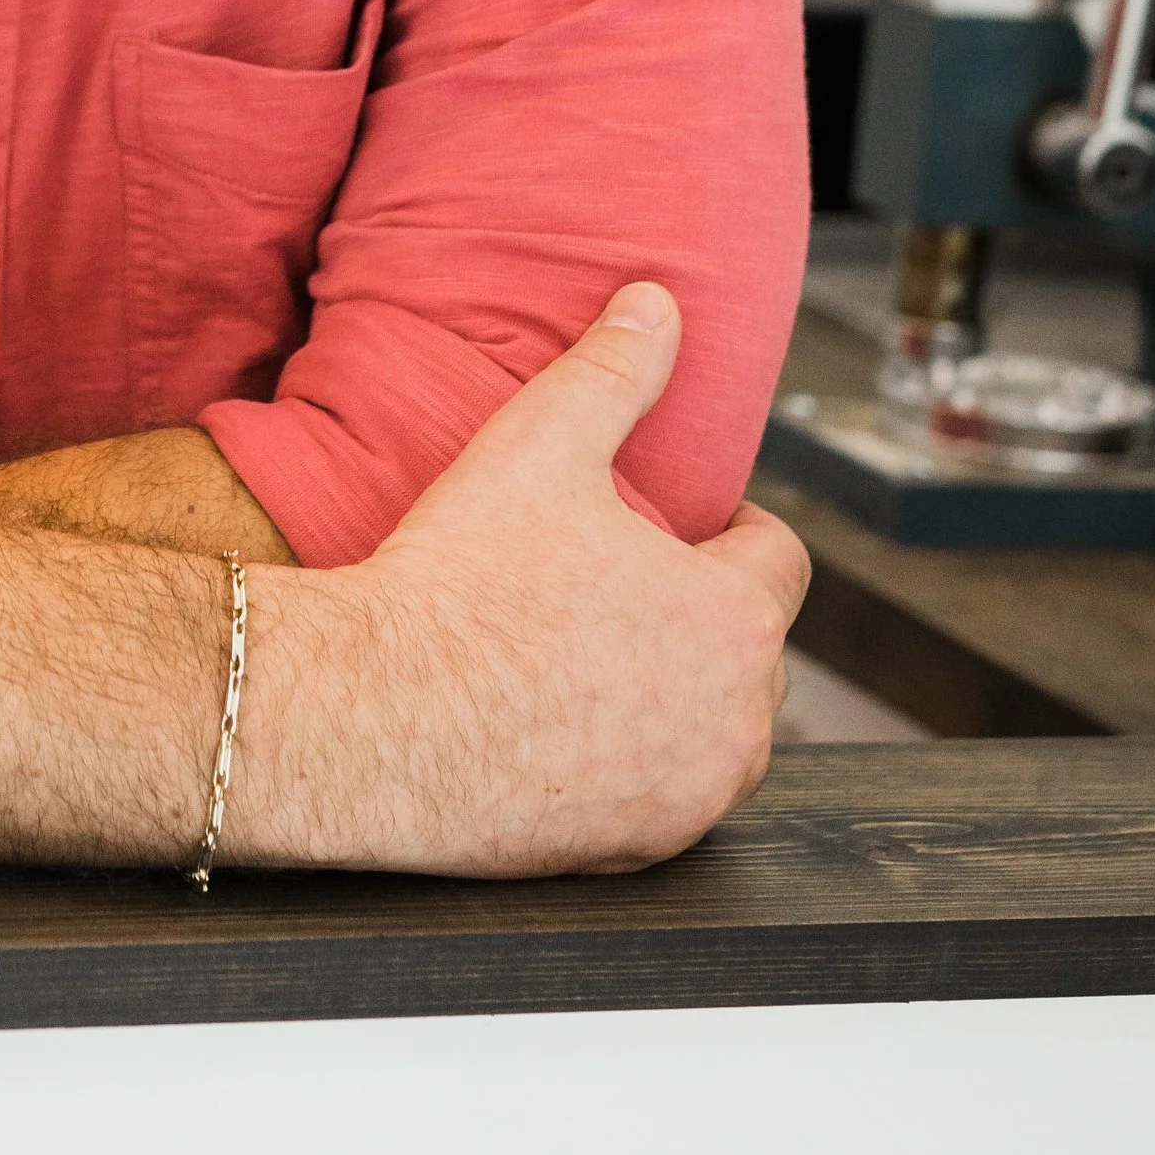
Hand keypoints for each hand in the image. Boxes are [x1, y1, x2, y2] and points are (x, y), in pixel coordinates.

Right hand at [234, 284, 808, 877]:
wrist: (376, 717)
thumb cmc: (460, 582)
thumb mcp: (539, 444)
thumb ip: (614, 368)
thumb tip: (657, 302)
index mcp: (737, 616)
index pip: (779, 557)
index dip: (727, 529)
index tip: (676, 526)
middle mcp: (741, 718)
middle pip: (750, 648)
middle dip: (700, 614)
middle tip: (614, 587)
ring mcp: (693, 796)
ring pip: (714, 730)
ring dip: (675, 696)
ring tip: (589, 658)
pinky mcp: (641, 853)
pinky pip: (664, 797)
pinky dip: (633, 767)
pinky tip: (563, 730)